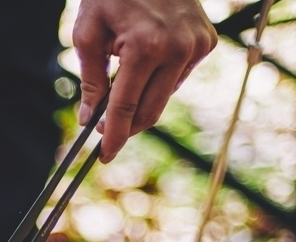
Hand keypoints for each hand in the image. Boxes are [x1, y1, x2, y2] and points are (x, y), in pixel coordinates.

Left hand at [72, 0, 216, 162]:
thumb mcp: (88, 32)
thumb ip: (90, 80)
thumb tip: (89, 118)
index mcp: (145, 46)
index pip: (125, 106)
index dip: (112, 135)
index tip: (104, 156)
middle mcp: (178, 48)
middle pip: (150, 111)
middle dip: (126, 127)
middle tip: (106, 132)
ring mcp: (197, 45)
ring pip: (165, 96)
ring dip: (142, 99)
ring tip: (123, 78)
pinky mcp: (207, 41)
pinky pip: (179, 76)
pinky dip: (161, 78)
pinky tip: (148, 59)